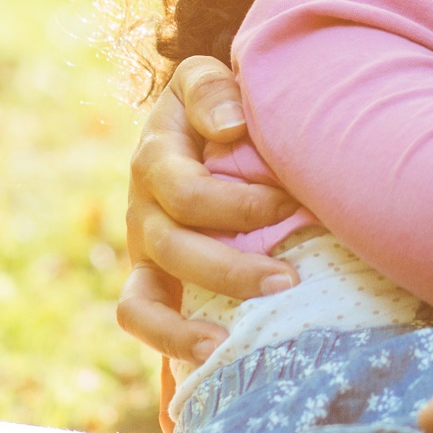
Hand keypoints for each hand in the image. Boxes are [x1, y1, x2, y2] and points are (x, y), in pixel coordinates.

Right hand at [116, 57, 300, 363]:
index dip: (241, 205)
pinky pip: (138, 316)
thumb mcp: (207, 80)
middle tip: (292, 278)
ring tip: (255, 320)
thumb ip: (212, 91)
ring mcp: (141, 246)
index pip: (187, 191)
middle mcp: (141, 205)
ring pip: (147, 294)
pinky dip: (169, 339)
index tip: (294, 204)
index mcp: (156, 155)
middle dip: (234, 267)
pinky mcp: (148, 276)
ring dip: (201, 311)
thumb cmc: (217, 108)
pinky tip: (216, 352)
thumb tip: (230, 128)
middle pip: (173, 247)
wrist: (196, 129)